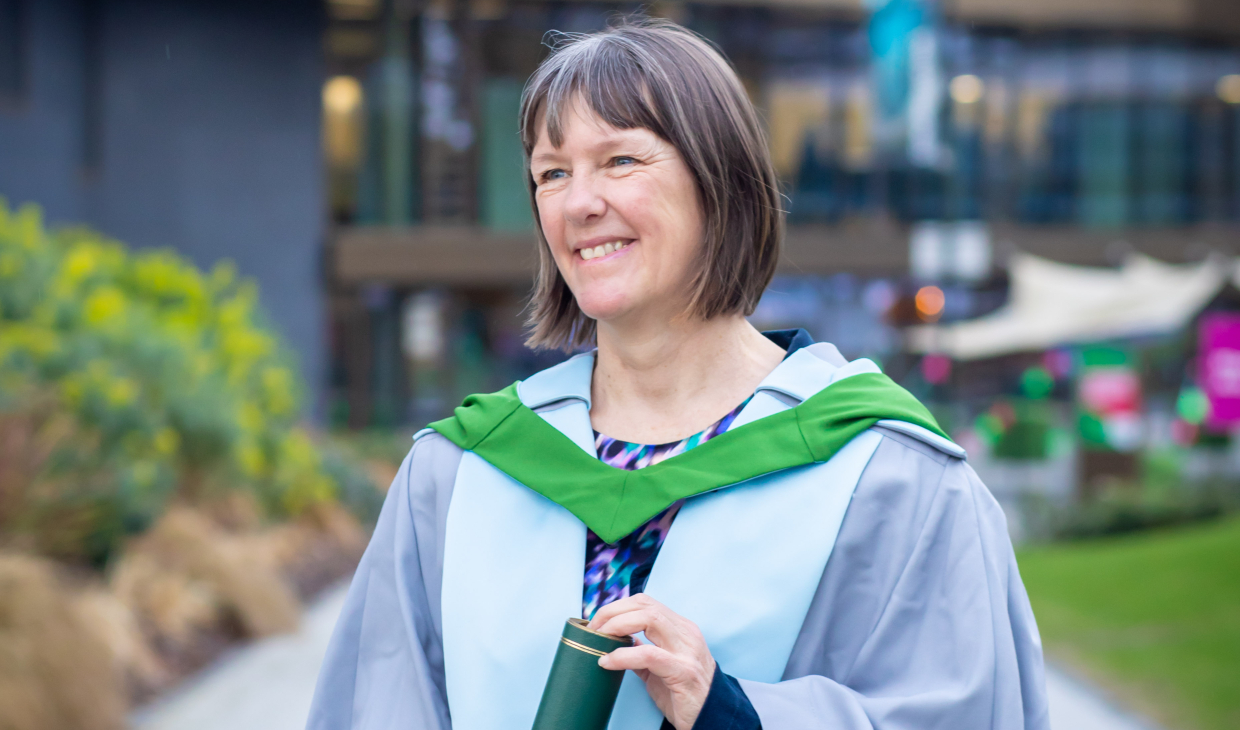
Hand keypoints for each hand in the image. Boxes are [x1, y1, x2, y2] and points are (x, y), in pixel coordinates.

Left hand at [587, 594, 715, 729]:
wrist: (710, 718)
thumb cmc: (685, 695)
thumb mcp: (663, 667)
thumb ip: (644, 652)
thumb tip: (620, 642)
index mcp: (681, 629)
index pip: (646, 603)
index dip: (618, 607)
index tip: (597, 621)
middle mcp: (686, 633)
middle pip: (645, 605)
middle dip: (613, 612)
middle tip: (592, 629)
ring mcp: (687, 650)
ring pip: (649, 619)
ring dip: (617, 626)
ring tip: (599, 640)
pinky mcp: (683, 671)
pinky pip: (648, 655)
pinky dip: (623, 655)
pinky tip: (608, 662)